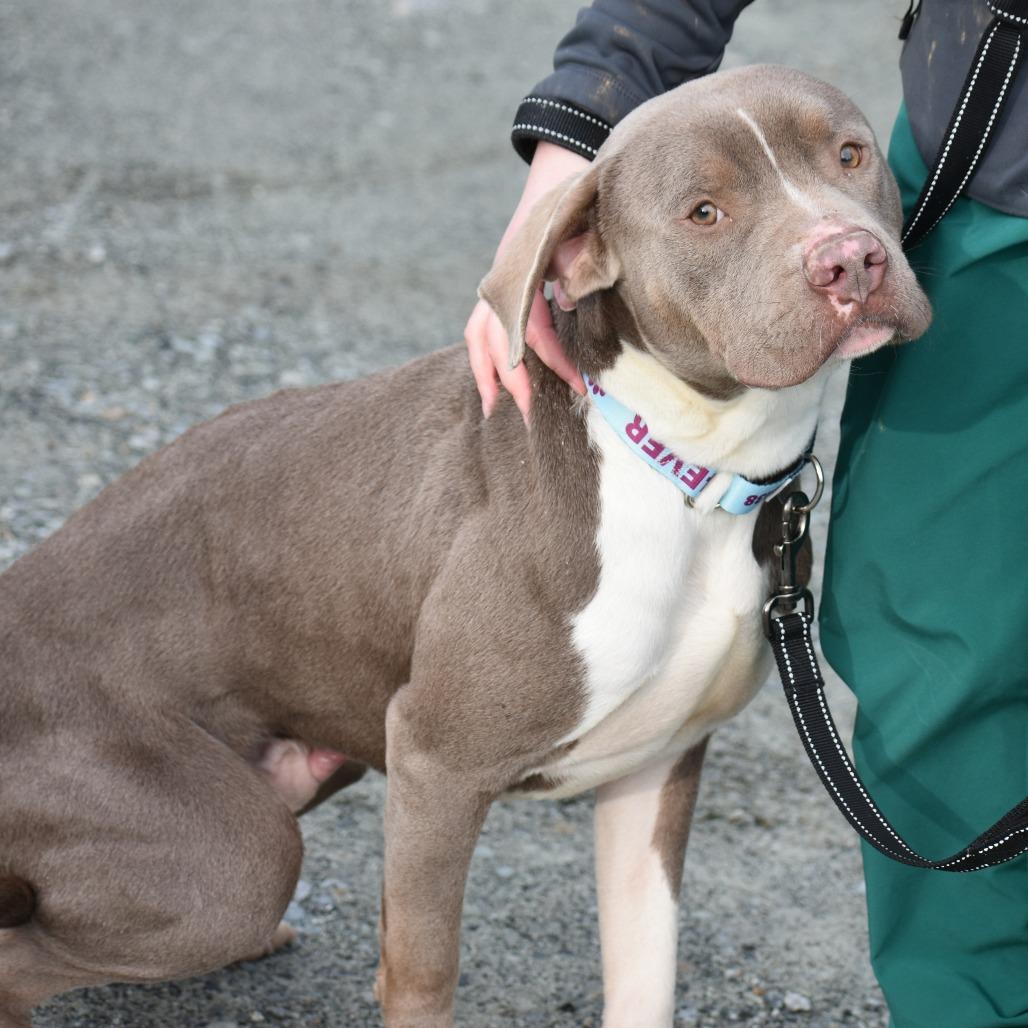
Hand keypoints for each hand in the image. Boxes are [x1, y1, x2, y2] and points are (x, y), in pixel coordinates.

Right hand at [465, 142, 589, 421]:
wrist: (561, 170)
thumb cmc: (578, 201)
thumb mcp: (585, 229)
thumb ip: (577, 260)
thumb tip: (568, 299)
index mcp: (519, 269)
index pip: (529, 326)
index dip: (552, 358)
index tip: (577, 385)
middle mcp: (500, 280)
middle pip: (494, 340)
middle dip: (511, 380)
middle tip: (530, 416)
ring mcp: (496, 284)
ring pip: (478, 335)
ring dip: (484, 373)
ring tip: (491, 407)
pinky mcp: (500, 288)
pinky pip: (483, 328)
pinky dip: (485, 357)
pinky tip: (493, 381)